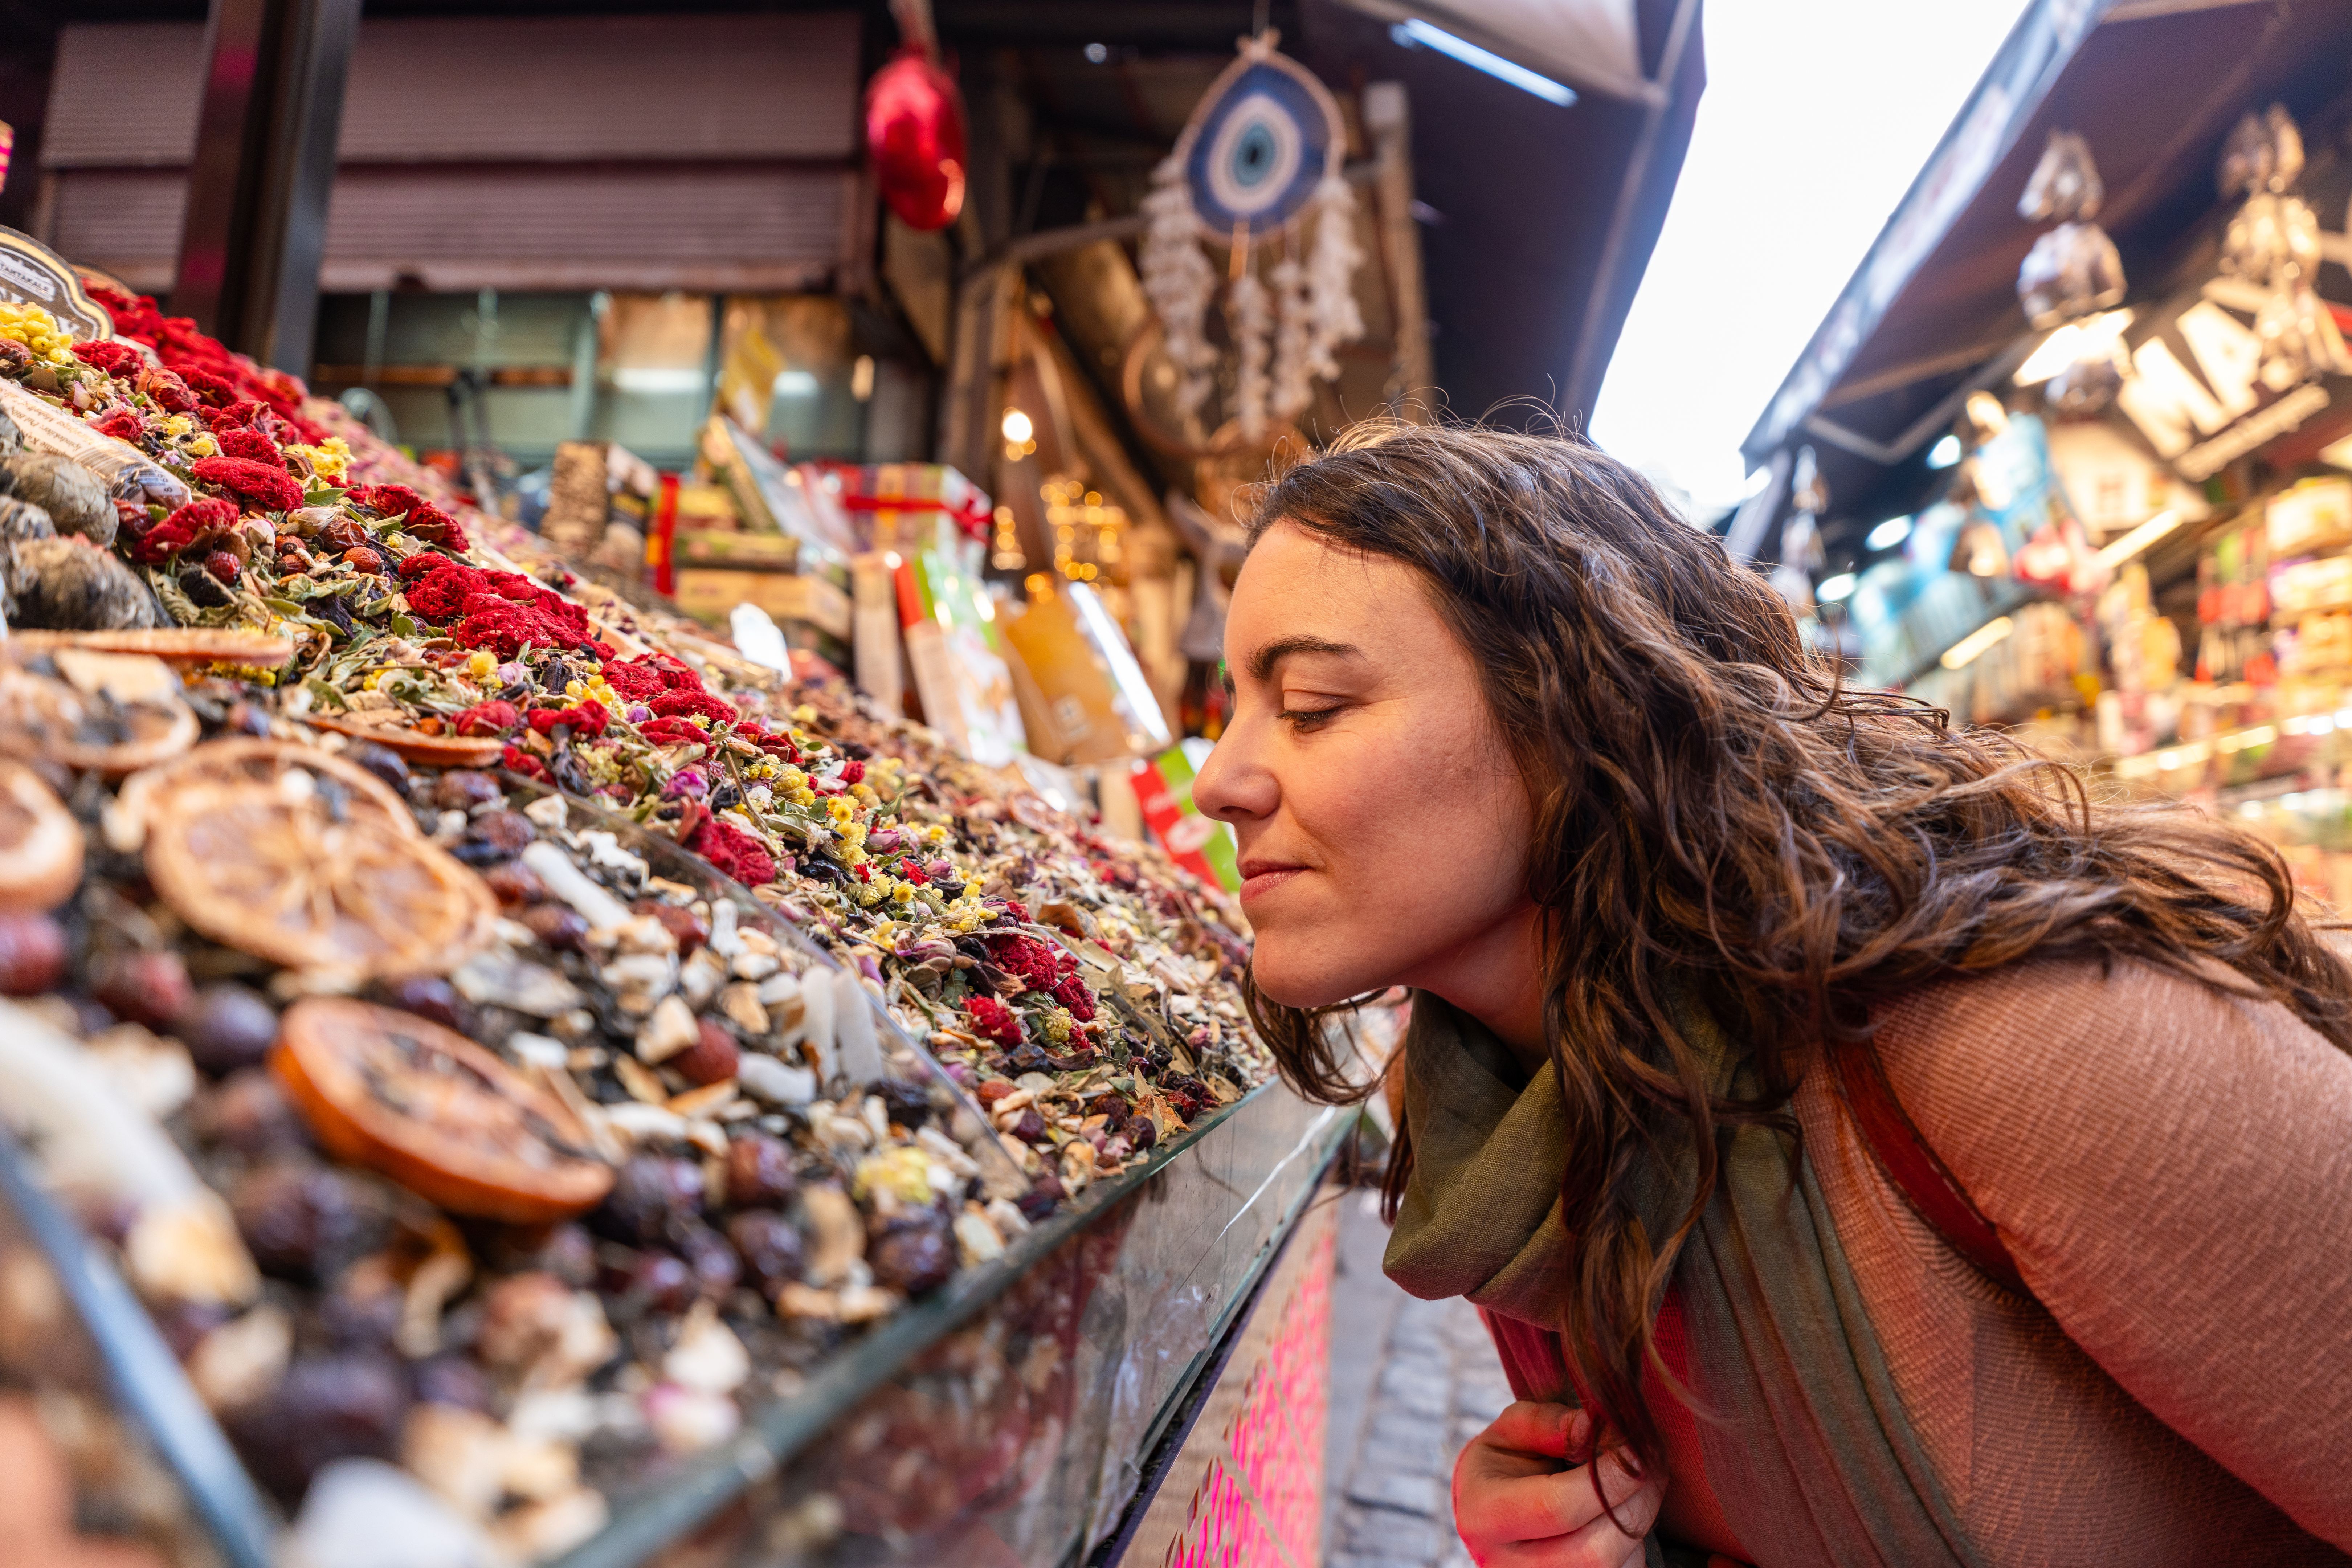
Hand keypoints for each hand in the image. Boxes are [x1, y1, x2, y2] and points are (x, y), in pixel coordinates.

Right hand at [1452, 1402, 1663, 1567]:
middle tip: (1650, 1465)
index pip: (1558, 1506)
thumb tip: (1592, 1427)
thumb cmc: (1503, 1467)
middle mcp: (1508, 1566)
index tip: (1635, 1447)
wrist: (1489, 1515)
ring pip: (1616, 1566)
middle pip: (1597, 1550)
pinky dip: (1633, 1545)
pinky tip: (1620, 1516)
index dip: (1608, 1477)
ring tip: (1636, 1486)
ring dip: (1639, 1523)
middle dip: (1636, 1502)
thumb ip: (1546, 1423)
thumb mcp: (1509, 1432)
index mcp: (1487, 1517)